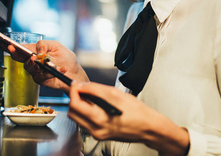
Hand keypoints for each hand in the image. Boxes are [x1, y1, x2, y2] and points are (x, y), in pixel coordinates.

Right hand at [7, 40, 88, 92]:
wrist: (73, 72)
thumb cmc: (65, 57)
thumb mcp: (56, 45)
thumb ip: (44, 45)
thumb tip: (38, 50)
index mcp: (35, 50)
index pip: (20, 48)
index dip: (11, 47)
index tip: (5, 44)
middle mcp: (32, 61)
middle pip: (21, 58)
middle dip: (18, 55)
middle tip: (28, 55)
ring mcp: (35, 71)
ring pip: (30, 67)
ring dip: (40, 64)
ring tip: (49, 63)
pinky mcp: (40, 79)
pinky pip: (41, 76)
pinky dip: (51, 72)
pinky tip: (60, 69)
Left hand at [68, 82, 189, 154]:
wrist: (147, 127)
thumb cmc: (137, 111)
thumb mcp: (115, 94)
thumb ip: (94, 89)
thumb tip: (80, 85)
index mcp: (100, 119)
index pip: (75, 104)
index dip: (73, 91)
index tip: (76, 84)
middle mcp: (96, 130)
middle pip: (72, 113)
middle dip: (74, 99)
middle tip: (82, 90)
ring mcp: (97, 134)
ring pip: (77, 118)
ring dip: (79, 106)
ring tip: (90, 97)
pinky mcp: (100, 135)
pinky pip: (85, 123)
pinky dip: (86, 113)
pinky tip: (95, 106)